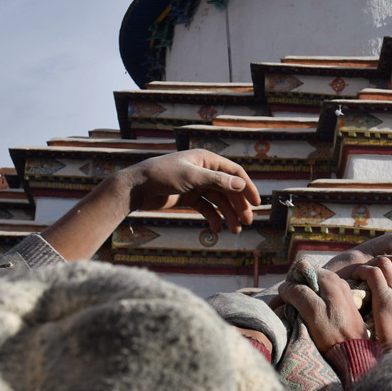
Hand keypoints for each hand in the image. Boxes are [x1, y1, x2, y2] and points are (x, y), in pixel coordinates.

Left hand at [40, 150, 259, 261]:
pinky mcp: (188, 198)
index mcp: (207, 160)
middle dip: (238, 206)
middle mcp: (204, 171)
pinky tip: (216, 229)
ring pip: (219, 201)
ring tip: (234, 230)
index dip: (247, 187)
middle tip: (246, 222)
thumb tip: (241, 185)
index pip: (235, 172)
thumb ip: (218, 181)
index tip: (257, 203)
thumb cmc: (162, 175)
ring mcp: (196, 185)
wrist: (135, 187)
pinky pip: (206, 208)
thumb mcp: (192, 177)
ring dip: (228, 215)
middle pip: (228, 189)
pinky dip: (213, 218)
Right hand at [278, 267, 366, 353]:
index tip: (285, 299)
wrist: (355, 352)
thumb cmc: (333, 333)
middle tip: (285, 308)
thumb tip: (285, 286)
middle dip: (294, 291)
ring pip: (314, 289)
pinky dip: (311, 304)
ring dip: (301, 299)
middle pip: (308, 279)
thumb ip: (298, 294)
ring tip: (293, 314)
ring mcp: (340, 292)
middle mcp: (337, 281)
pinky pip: (321, 298)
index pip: (302, 269)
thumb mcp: (312, 311)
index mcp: (330, 278)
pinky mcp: (342, 304)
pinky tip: (307, 317)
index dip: (290, 283)